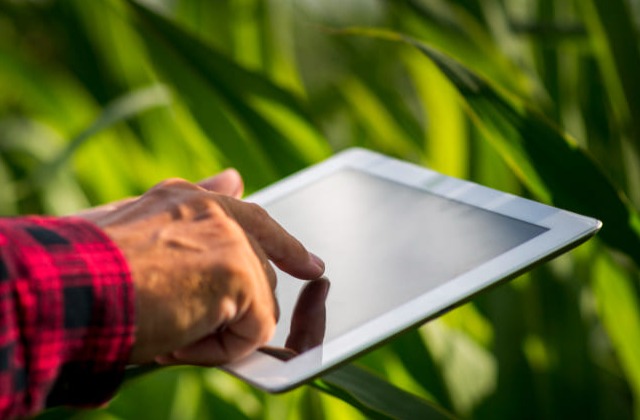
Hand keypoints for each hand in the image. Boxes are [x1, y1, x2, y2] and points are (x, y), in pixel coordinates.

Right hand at [80, 170, 324, 365]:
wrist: (61, 288)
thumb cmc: (84, 270)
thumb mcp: (133, 234)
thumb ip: (190, 207)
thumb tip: (234, 177)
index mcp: (189, 200)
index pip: (253, 220)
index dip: (285, 247)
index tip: (311, 267)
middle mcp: (215, 210)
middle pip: (257, 273)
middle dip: (231, 307)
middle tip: (171, 321)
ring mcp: (229, 239)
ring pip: (255, 304)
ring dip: (216, 328)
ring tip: (164, 325)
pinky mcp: (237, 273)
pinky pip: (254, 329)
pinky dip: (220, 348)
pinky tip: (177, 336)